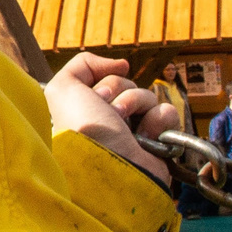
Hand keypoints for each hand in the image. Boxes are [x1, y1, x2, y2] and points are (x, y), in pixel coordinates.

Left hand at [45, 53, 179, 184]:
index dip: (103, 81)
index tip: (96, 97)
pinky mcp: (159, 142)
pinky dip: (159, 121)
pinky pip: (167, 112)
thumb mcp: (63, 88)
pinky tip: (147, 137)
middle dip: (119, 91)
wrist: (112, 166)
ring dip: (137, 105)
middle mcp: (109, 121)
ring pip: (147, 95)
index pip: (105, 77)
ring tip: (128, 129)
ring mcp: (135, 132)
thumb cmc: (85, 130)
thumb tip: (121, 65)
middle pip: (126, 83)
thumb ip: (81, 65)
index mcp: (86, 110)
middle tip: (110, 111)